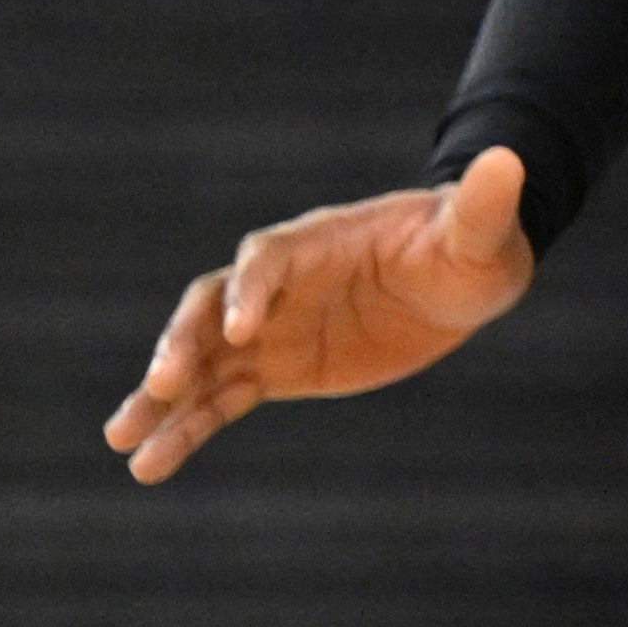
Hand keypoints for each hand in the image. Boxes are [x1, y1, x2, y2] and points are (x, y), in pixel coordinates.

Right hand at [108, 149, 534, 479]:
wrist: (458, 281)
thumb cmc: (467, 246)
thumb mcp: (479, 232)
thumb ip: (481, 205)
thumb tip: (506, 160)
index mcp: (316, 242)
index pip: (268, 260)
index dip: (251, 289)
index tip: (241, 330)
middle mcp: (277, 284)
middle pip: (210, 306)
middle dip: (183, 343)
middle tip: (160, 383)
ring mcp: (270, 329)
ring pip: (201, 364)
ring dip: (161, 399)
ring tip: (121, 440)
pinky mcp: (276, 369)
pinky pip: (221, 402)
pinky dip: (188, 429)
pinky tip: (150, 465)